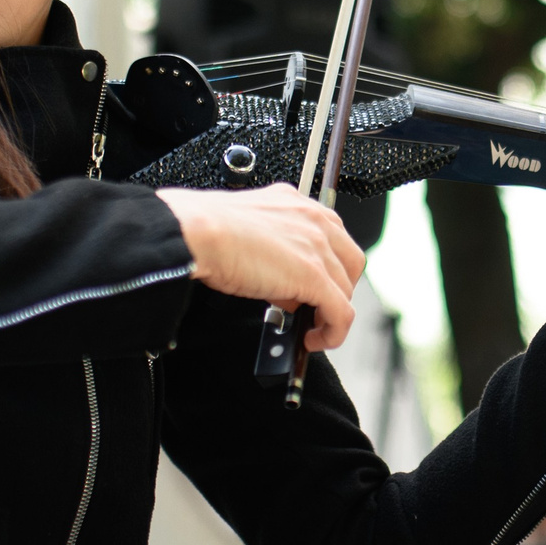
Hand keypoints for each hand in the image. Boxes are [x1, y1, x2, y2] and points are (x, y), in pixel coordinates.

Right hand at [156, 185, 365, 349]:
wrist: (195, 232)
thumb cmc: (205, 229)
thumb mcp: (248, 229)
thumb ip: (272, 248)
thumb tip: (277, 282)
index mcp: (296, 204)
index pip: (332, 236)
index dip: (327, 265)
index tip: (313, 284)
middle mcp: (313, 220)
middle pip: (349, 262)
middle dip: (338, 288)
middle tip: (316, 306)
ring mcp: (317, 247)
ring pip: (346, 289)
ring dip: (330, 313)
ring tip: (308, 326)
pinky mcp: (314, 276)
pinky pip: (340, 313)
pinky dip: (333, 332)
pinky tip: (314, 340)